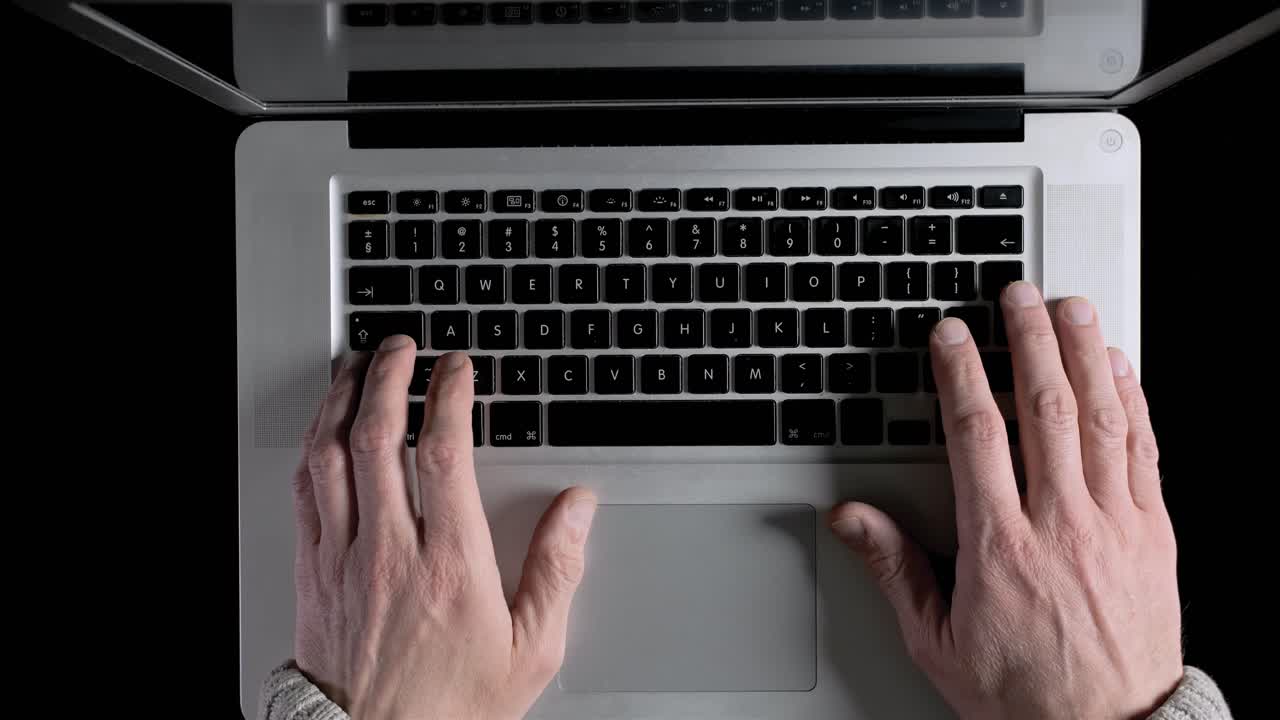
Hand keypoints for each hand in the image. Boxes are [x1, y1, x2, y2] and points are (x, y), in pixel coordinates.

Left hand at [291, 340, 596, 718]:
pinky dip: (312, 448)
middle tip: (402, 347)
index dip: (450, 395)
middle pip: (379, 437)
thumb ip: (557, 569)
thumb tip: (576, 508)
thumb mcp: (531, 650)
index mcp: (450, 564)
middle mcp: (390, 551)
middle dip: (390, 377)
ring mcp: (343, 559)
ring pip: (331, 456)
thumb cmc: (452, 708)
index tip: (457, 368)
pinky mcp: (312, 573)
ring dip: (343, 400)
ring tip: (358, 368)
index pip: (445, 452)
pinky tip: (323, 429)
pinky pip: (304, 493)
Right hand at [831, 283, 1180, 719]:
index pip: (977, 435)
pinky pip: (1144, 451)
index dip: (962, 373)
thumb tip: (851, 519)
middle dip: (1027, 340)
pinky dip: (1132, 401)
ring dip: (1084, 354)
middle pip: (1043, 409)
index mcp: (1000, 547)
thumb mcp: (937, 642)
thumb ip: (893, 569)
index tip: (951, 336)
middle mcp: (1060, 525)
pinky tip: (1119, 368)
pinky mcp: (1154, 533)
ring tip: (1071, 308)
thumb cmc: (1024, 694)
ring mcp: (1114, 524)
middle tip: (1014, 296)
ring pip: (1099, 418)